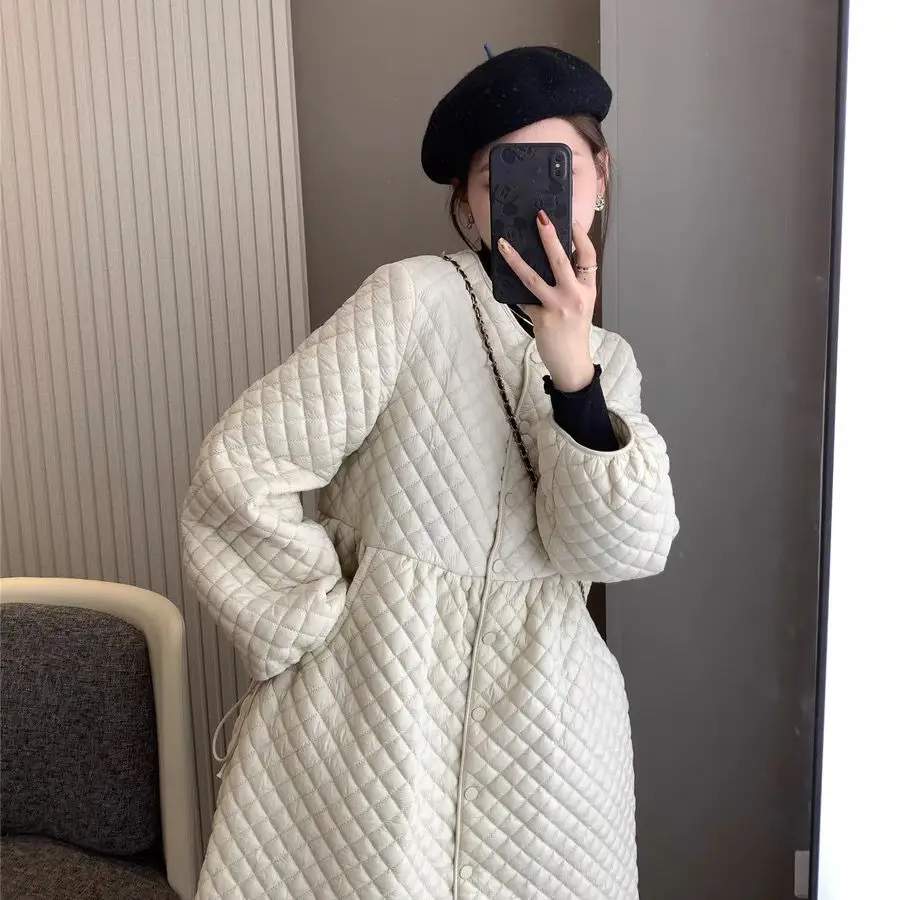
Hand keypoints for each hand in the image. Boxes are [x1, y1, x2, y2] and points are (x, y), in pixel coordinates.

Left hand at [498, 211, 596, 391]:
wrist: (572, 363)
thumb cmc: (573, 332)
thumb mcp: (580, 305)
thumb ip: (569, 285)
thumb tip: (545, 261)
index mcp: (588, 289)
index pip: (588, 257)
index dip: (580, 236)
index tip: (571, 220)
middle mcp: (575, 295)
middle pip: (562, 260)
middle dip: (550, 237)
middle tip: (540, 217)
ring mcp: (558, 306)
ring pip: (534, 277)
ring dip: (516, 259)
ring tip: (504, 244)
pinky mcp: (542, 318)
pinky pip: (523, 299)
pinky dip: (513, 291)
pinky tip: (502, 279)